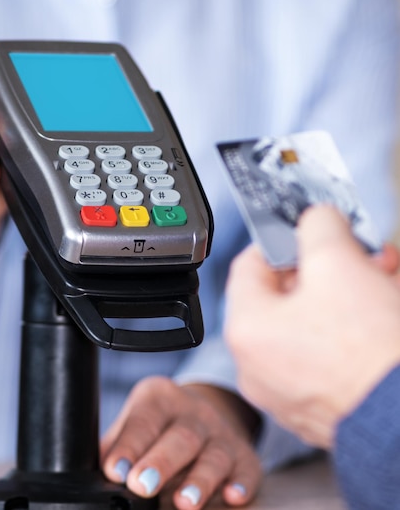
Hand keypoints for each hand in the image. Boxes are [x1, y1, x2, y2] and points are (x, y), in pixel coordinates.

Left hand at [101, 376, 261, 508]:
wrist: (200, 416)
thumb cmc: (157, 428)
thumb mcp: (134, 425)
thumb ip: (117, 447)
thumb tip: (95, 476)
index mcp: (159, 398)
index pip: (143, 420)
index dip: (129, 446)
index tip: (115, 470)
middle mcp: (193, 411)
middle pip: (180, 436)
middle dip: (161, 462)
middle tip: (141, 485)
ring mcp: (221, 433)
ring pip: (213, 454)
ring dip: (200, 480)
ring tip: (184, 502)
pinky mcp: (244, 456)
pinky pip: (246, 469)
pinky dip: (241, 483)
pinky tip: (232, 496)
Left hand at [225, 205, 399, 447]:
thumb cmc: (368, 352)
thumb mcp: (338, 262)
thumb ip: (317, 226)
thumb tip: (315, 219)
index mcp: (246, 330)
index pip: (249, 265)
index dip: (281, 240)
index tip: (307, 232)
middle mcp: (257, 365)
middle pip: (284, 294)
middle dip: (327, 266)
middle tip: (355, 253)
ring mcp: (286, 390)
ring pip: (309, 323)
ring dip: (344, 294)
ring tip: (379, 278)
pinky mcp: (317, 406)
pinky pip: (324, 354)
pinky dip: (348, 330)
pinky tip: (380, 313)